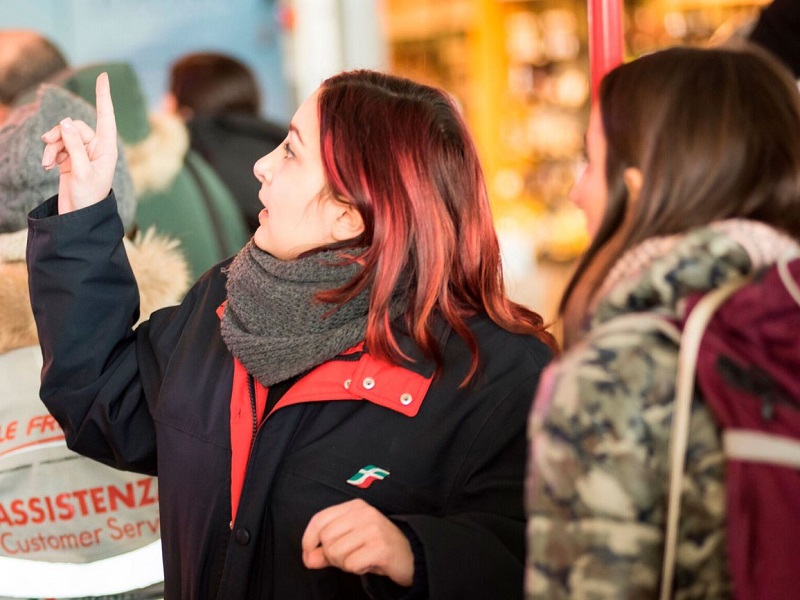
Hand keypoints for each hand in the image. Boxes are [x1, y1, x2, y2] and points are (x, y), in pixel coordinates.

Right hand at [40, 72, 117, 215]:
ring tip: (46, 161)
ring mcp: (83, 152)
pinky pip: (57, 146)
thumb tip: (66, 122)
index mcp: (107, 149)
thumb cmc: (88, 197)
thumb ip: (74, 145)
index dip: (103, 97)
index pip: (106, 118)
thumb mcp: (81, 171)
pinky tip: (46, 165)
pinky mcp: (70, 158)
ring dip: (52, 145)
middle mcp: (97, 148)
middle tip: (48, 144)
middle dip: (60, 134)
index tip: (102, 76)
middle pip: (76, 126)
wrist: (79, 216)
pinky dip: (50, 153)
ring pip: (64, 135)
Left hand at [302, 499, 413, 586]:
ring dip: (345, 564)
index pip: (319, 519)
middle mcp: (364, 513)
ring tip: (360, 558)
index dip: (308, 539)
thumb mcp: (350, 542)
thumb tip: (308, 558)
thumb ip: (326, 549)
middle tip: (349, 557)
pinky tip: (369, 564)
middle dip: (332, 555)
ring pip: (336, 553)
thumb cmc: (376, 547)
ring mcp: (373, 529)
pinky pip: (351, 564)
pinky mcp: (380, 547)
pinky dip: (356, 570)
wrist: (411, 555)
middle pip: (326, 539)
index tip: (309, 554)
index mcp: (354, 507)